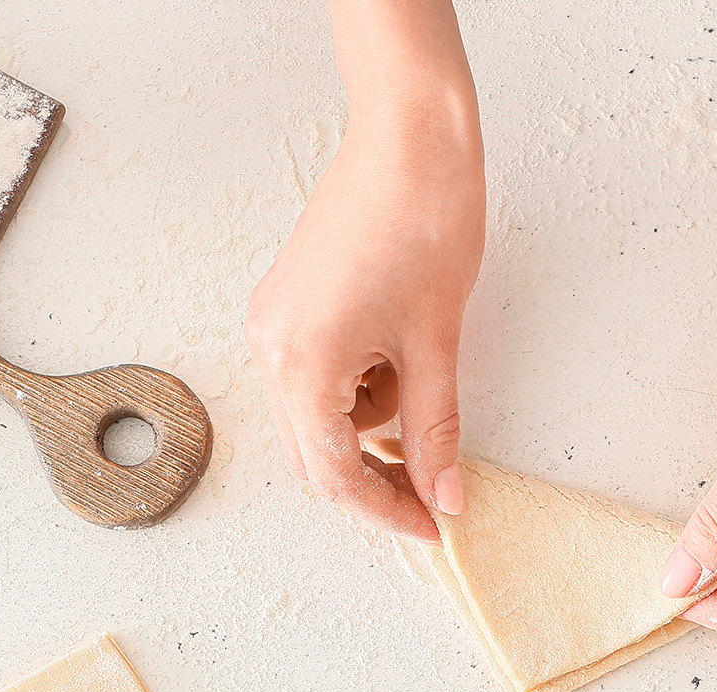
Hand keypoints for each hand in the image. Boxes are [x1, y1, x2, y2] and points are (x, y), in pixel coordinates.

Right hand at [247, 83, 483, 542]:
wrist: (409, 139)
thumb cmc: (425, 223)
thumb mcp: (437, 344)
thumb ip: (435, 431)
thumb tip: (446, 497)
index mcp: (302, 364)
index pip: (337, 476)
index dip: (387, 511)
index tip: (433, 528)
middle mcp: (270, 348)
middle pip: (314, 457)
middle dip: (375, 479)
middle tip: (435, 492)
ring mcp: (271, 324)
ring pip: (316, 419)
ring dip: (369, 427)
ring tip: (423, 379)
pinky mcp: (286, 305)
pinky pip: (315, 377)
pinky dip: (358, 389)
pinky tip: (398, 356)